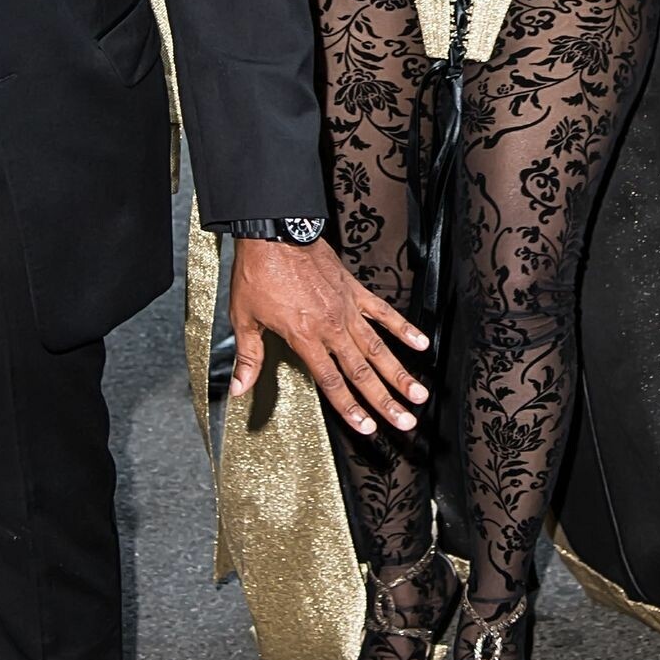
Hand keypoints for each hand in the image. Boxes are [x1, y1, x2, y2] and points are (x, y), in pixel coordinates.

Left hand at [228, 237, 428, 435]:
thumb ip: (249, 357)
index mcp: (305, 337)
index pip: (332, 382)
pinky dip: (402, 327)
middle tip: (405, 421)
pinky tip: (420, 342)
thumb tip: (239, 388)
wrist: (275, 232)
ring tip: (419, 392)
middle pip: (362, 372)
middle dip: (385, 401)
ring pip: (378, 347)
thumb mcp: (244, 318)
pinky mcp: (354, 290)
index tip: (368, 427)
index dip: (350, 408)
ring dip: (399, 373)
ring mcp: (346, 308)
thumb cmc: (258, 272)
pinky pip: (382, 311)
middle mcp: (331, 327)